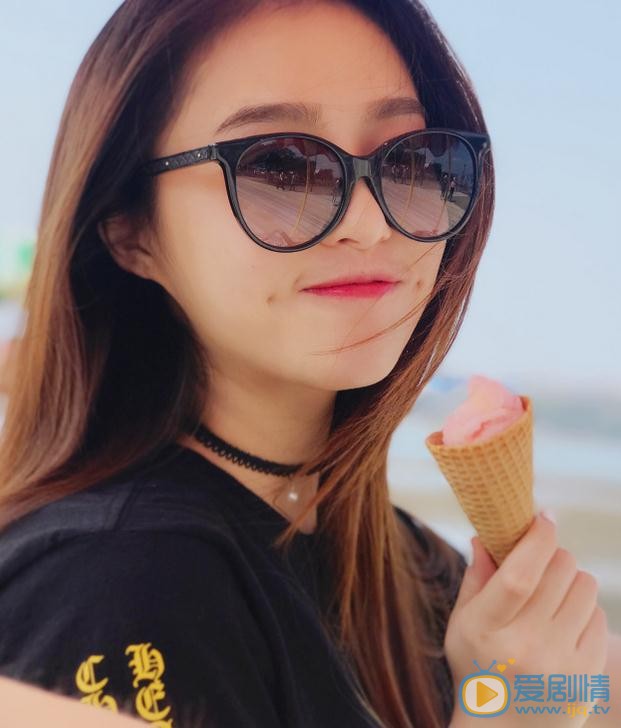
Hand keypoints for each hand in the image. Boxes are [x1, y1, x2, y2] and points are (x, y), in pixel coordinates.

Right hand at [445, 512, 607, 726]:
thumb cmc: (477, 668)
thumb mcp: (461, 623)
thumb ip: (476, 577)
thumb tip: (486, 535)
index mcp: (486, 630)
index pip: (520, 576)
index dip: (537, 539)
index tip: (544, 516)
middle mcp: (525, 647)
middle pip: (559, 572)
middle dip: (553, 554)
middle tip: (542, 560)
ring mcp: (561, 664)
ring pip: (585, 587)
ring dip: (571, 578)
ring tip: (553, 592)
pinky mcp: (586, 675)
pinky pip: (599, 616)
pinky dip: (583, 608)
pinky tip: (564, 620)